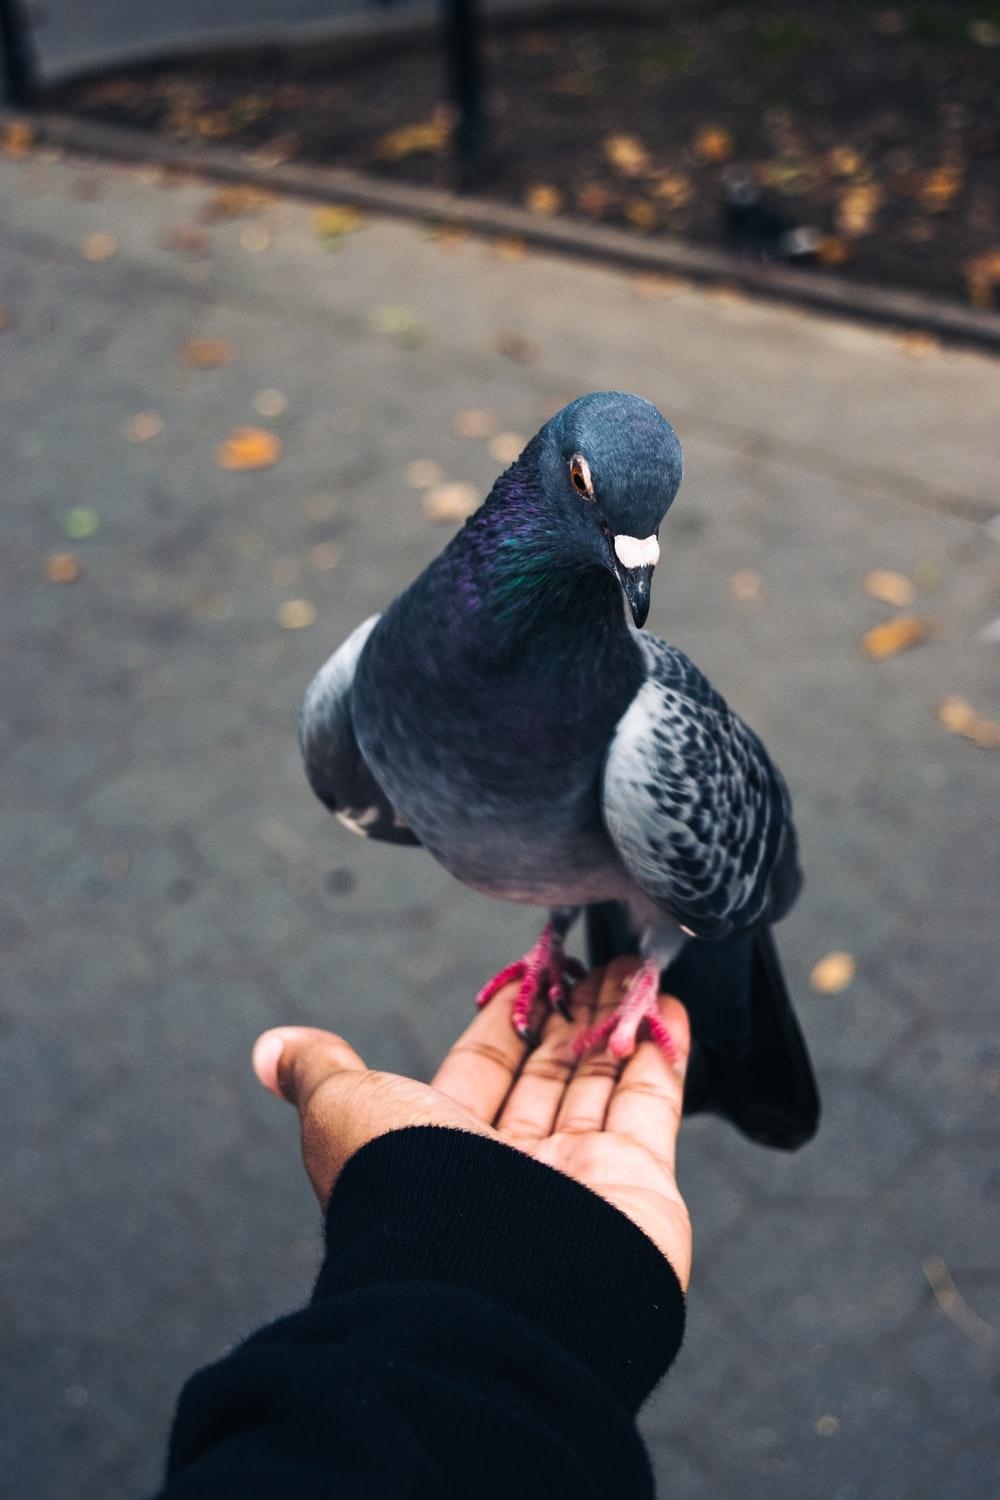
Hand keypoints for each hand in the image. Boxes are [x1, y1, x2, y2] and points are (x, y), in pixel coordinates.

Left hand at [252, 958, 691, 1287]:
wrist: (483, 1289)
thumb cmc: (406, 1189)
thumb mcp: (344, 1112)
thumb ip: (321, 1072)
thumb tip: (268, 1049)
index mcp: (443, 1148)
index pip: (481, 1068)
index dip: (507, 1019)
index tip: (532, 971)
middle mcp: (510, 1169)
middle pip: (545, 1074)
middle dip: (569, 1015)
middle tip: (594, 959)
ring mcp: (578, 1180)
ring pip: (599, 1083)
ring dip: (616, 1022)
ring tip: (633, 964)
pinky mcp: (638, 1187)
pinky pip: (651, 1105)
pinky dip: (661, 1052)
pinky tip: (666, 1004)